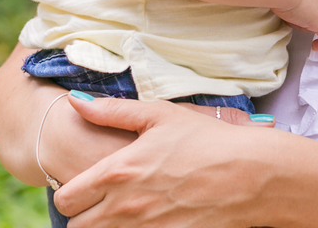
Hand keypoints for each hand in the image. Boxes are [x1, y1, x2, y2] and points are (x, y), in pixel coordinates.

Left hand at [53, 95, 277, 226]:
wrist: (252, 175)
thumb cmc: (207, 140)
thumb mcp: (160, 115)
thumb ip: (112, 111)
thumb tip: (75, 103)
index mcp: (117, 172)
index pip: (65, 198)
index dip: (70, 192)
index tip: (84, 186)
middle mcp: (125, 207)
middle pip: (76, 227)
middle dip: (84, 214)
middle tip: (102, 201)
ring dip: (107, 226)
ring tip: (126, 209)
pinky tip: (149, 219)